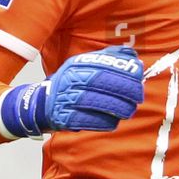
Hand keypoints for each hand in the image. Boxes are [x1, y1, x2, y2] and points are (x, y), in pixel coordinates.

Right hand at [0, 45, 143, 138]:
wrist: (39, 105)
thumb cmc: (68, 85)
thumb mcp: (83, 66)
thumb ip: (107, 59)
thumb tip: (132, 56)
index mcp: (77, 65)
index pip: (106, 66)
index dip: (125, 71)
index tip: (139, 77)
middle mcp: (71, 80)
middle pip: (105, 84)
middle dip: (126, 91)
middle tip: (138, 97)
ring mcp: (67, 100)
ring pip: (100, 103)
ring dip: (119, 108)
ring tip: (128, 110)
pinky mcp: (65, 119)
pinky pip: (91, 121)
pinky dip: (106, 122)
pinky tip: (113, 121)